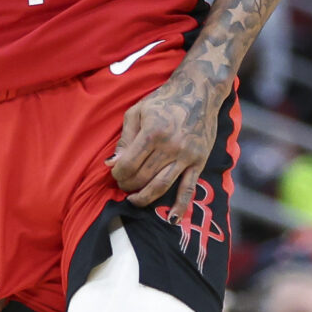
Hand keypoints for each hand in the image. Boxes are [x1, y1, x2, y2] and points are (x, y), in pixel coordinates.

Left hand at [108, 66, 220, 217]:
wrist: (199, 92)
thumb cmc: (164, 100)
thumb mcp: (137, 112)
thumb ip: (124, 139)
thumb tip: (111, 164)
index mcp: (152, 132)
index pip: (128, 165)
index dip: (117, 174)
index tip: (115, 174)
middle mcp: (169, 146)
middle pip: (142, 178)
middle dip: (128, 186)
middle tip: (124, 186)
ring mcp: (186, 156)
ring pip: (161, 186)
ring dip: (144, 198)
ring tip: (135, 200)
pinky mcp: (199, 161)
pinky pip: (188, 188)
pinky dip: (180, 205)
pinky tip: (172, 218)